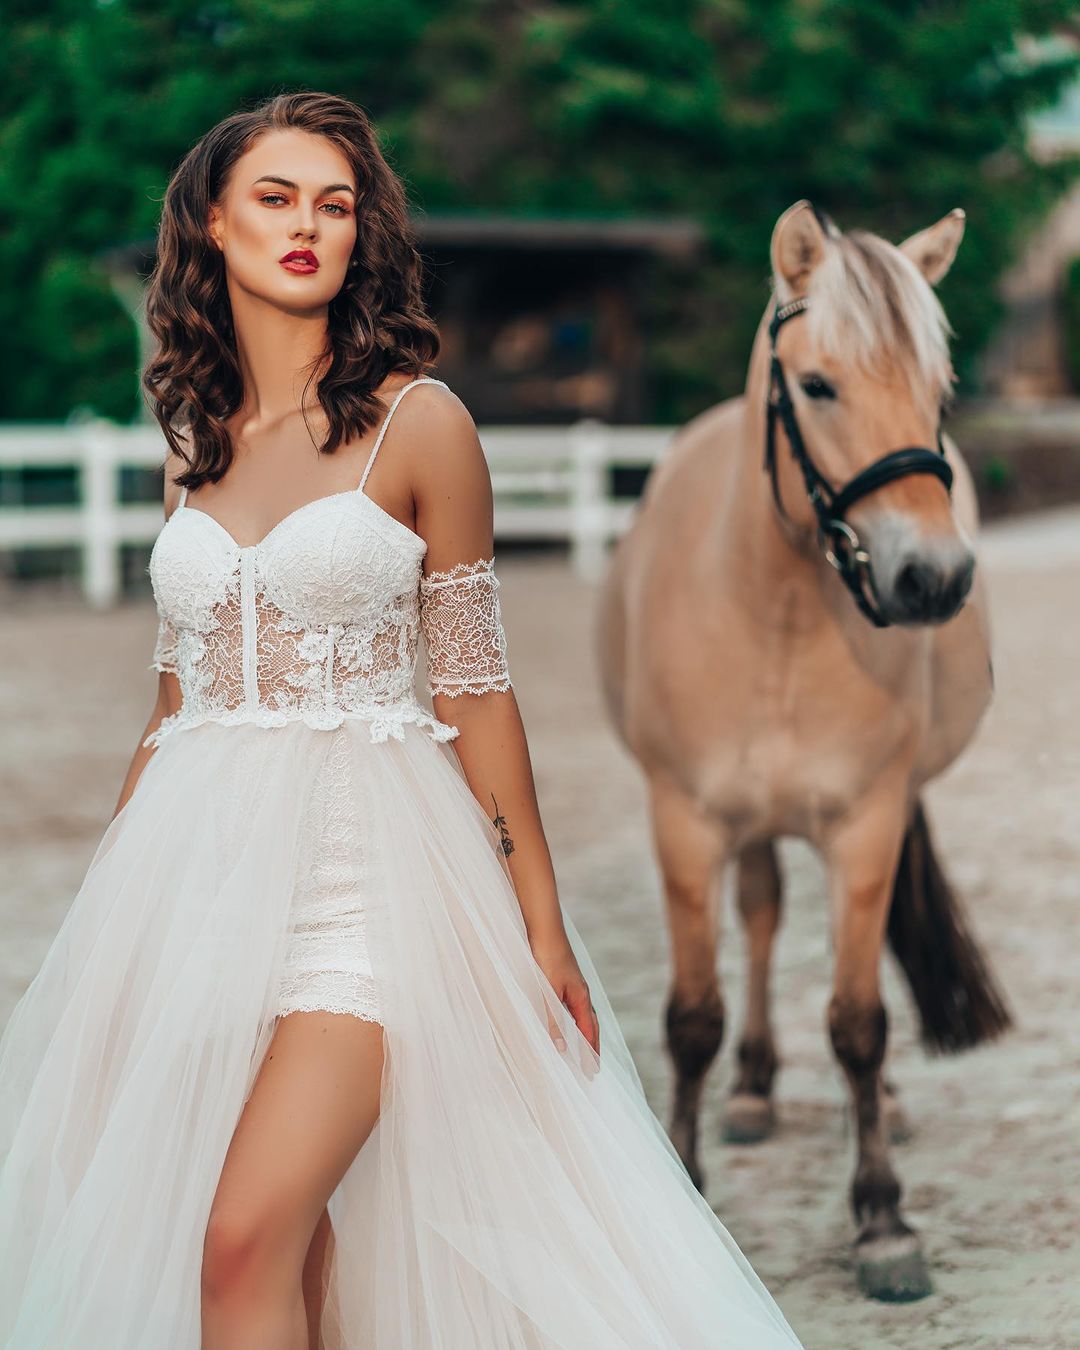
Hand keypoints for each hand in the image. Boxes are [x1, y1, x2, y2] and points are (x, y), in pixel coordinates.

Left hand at [530, 935, 599, 1058]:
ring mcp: (575, 986)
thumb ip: (553, 1019)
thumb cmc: (547, 957)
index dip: (590, 1053)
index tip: (593, 1072)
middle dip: (593, 1047)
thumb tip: (561, 1048)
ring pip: (585, 1016)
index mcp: (581, 998)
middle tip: (594, 1068)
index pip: (589, 1033)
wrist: (545, 929)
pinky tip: (570, 1021)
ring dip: (587, 1034)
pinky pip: (576, 1007)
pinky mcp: (567, 980)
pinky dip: (577, 1021)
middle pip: (592, 1026)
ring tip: (586, 1050)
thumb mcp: (549, 991)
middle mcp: (582, 994)